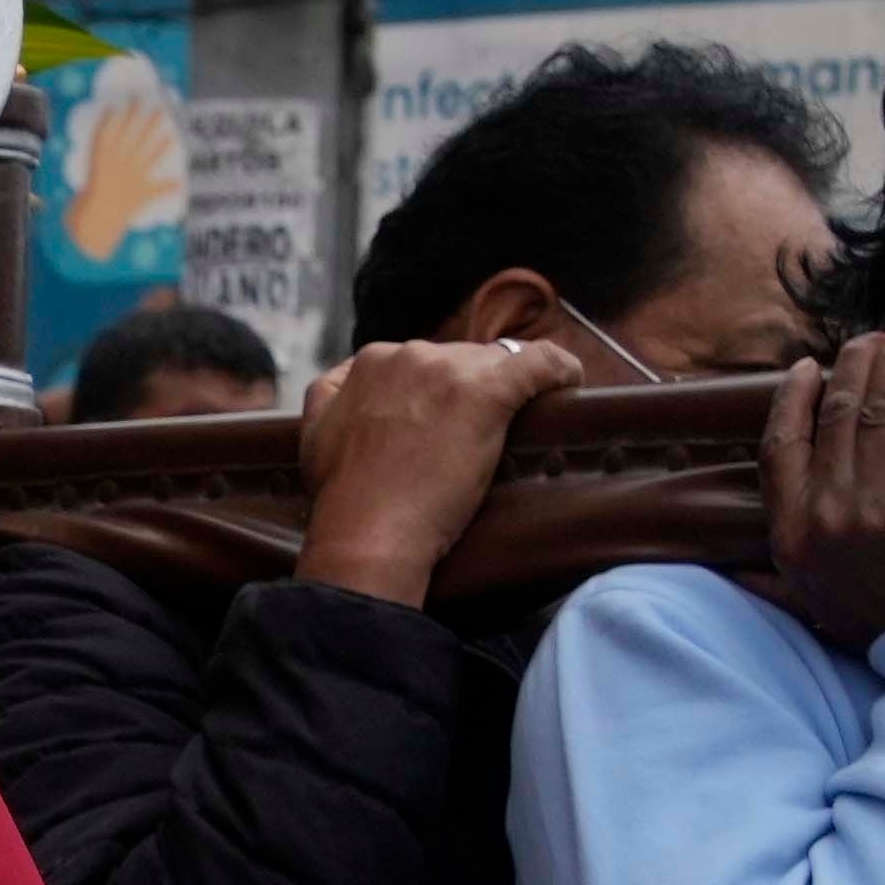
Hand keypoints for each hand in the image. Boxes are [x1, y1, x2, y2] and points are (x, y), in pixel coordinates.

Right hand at [290, 334, 577, 607]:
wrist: (367, 531)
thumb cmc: (342, 497)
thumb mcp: (315, 435)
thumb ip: (328, 398)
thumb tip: (344, 385)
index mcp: (369, 361)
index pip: (421, 362)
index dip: (437, 392)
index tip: (447, 422)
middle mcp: (410, 354)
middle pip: (460, 360)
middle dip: (468, 393)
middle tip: (475, 440)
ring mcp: (450, 370)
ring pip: (498, 363)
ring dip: (508, 389)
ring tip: (517, 426)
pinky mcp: (489, 391)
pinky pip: (542, 362)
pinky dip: (560, 371)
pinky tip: (570, 384)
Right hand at [760, 330, 884, 658]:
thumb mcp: (816, 610)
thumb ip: (777, 585)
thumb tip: (740, 577)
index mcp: (790, 539)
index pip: (779, 448)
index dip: (793, 399)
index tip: (810, 368)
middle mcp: (823, 520)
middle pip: (832, 417)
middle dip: (854, 365)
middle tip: (875, 341)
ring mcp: (873, 512)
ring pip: (874, 413)